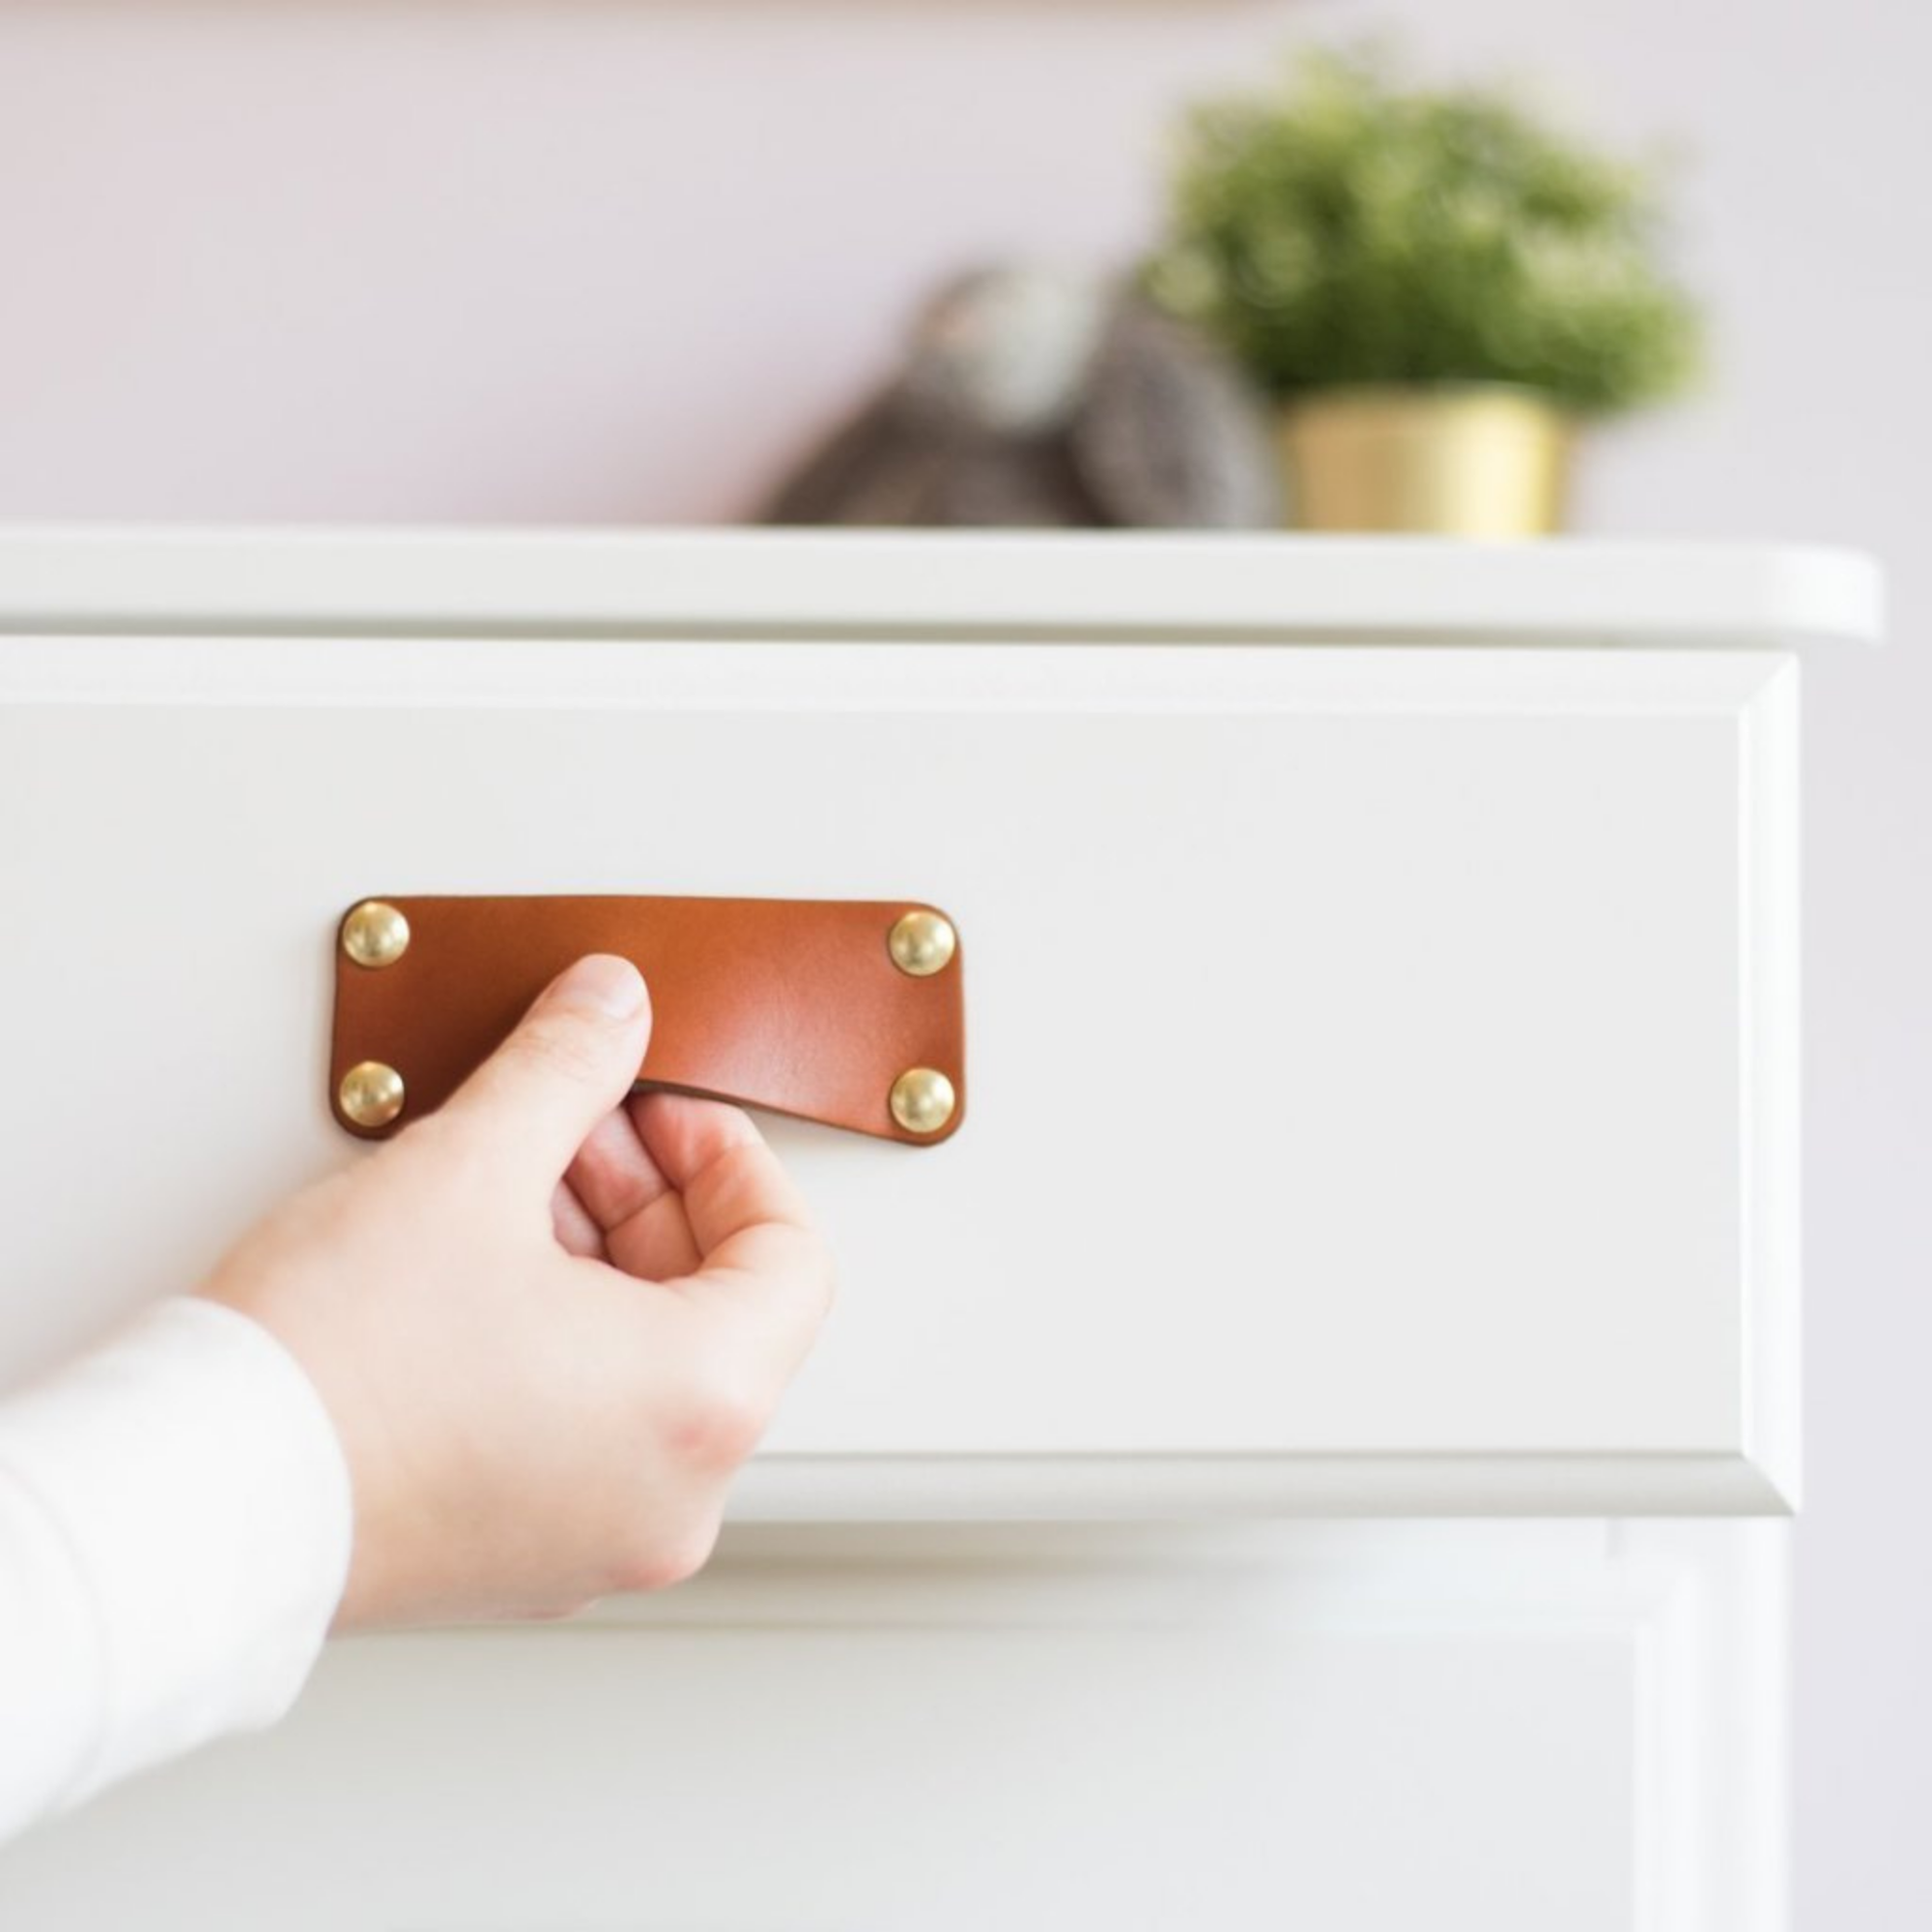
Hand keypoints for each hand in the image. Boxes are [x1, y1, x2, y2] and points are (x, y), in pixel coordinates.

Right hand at [198, 955, 834, 1629]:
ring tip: (502, 1194)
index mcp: (701, 1403)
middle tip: (570, 1133)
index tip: (661, 1111)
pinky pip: (590, 1430)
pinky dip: (561, 1343)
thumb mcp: (468, 1166)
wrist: (187, 1504)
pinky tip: (473, 1278)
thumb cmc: (327, 1368)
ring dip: (599, 1263)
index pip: (792, 1257)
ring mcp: (599, 1541)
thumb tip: (610, 1007)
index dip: (730, 1157)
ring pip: (652, 1371)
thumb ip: (566, 1067)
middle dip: (648, 1197)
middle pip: (723, 1311)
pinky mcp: (523, 1561)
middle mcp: (674, 1495)